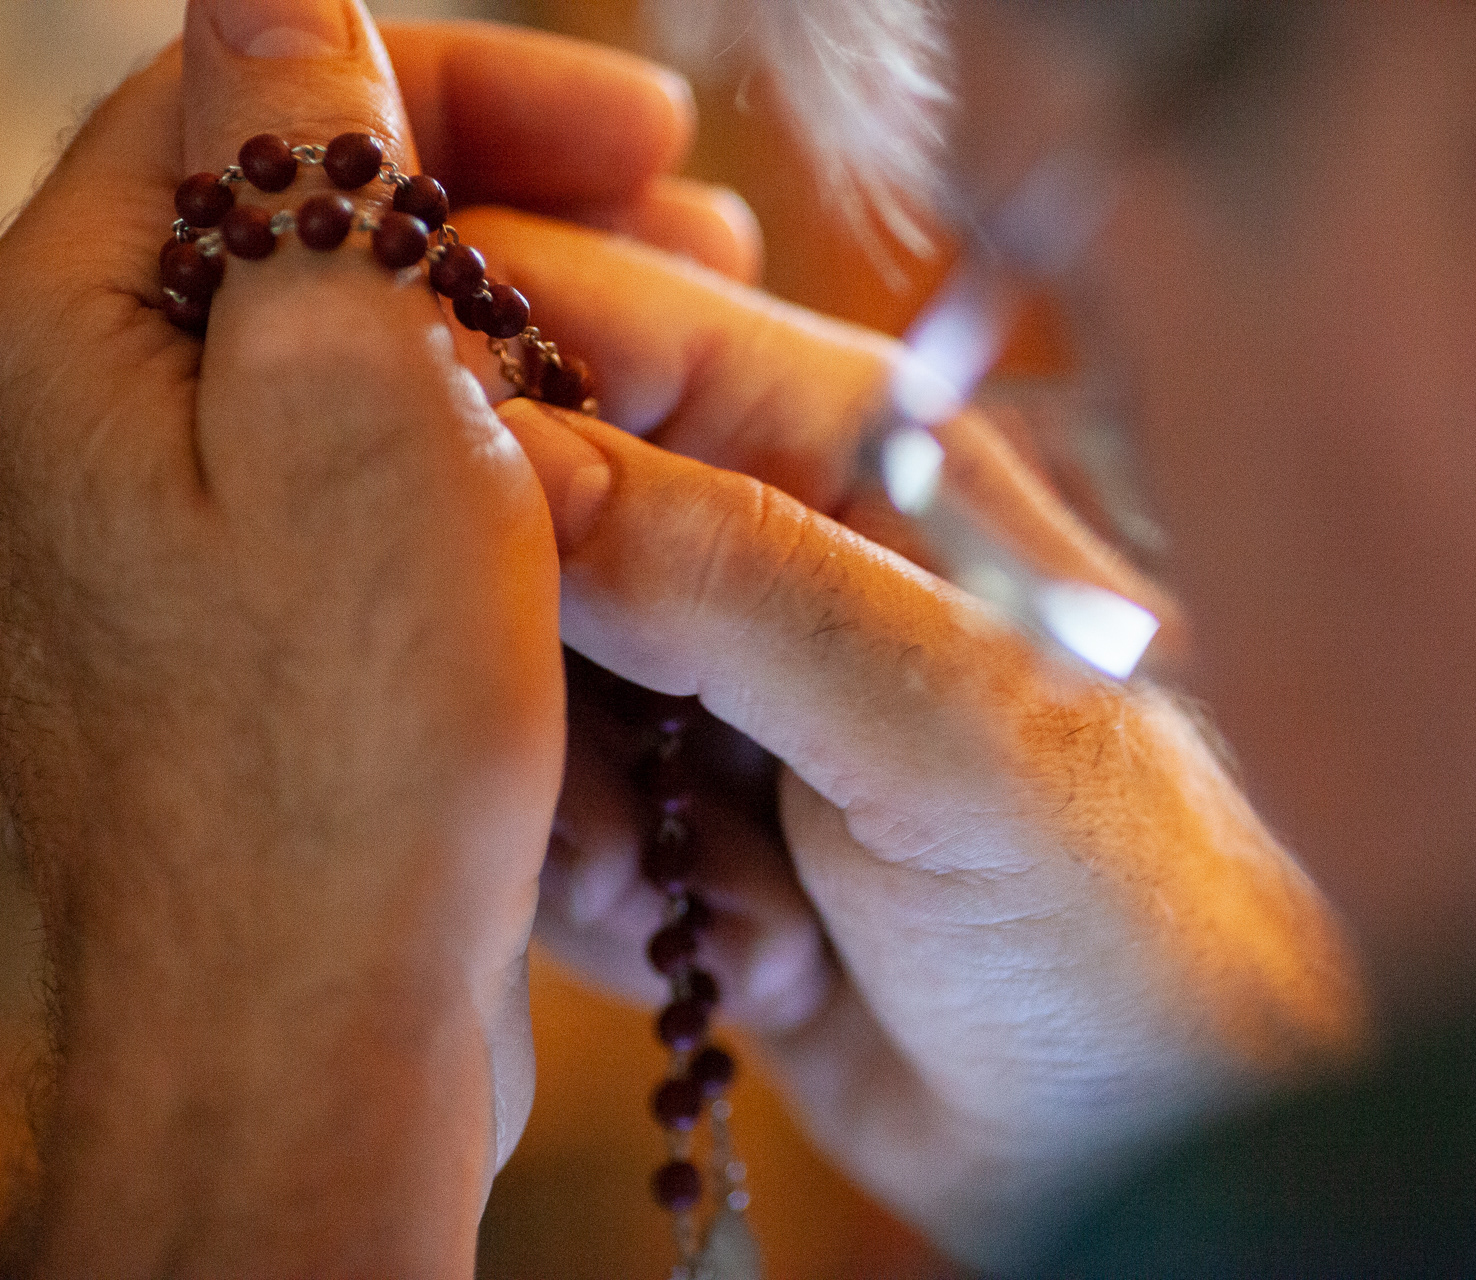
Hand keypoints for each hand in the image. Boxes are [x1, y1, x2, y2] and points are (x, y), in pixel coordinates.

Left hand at [0, 4, 749, 1273]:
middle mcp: (97, 426)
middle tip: (693, 215)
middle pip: (307, 220)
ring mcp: (176, 539)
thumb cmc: (333, 764)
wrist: (296, 1053)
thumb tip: (279, 1)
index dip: (464, 86)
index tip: (646, 130)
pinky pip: (379, 480)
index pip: (252, 100)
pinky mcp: (256, 636)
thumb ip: (310, 189)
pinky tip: (611, 474)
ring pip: (360, 354)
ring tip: (688, 331)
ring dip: (525, 318)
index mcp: (76, 336)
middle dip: (513, 195)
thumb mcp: (355, 423)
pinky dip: (499, 445)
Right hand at [462, 212, 1369, 1267]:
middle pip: (519, 506)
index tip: (426, 523)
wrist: (1139, 1129)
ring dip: (577, 819)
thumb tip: (510, 457)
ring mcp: (719, 677)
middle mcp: (773, 535)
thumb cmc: (1118, 908)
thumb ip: (737, 582)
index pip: (603, 316)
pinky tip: (752, 957)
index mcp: (855, 445)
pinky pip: (540, 813)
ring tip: (716, 910)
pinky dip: (607, 902)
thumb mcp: (949, 730)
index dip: (478, 378)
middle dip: (530, 671)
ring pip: (514, 677)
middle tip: (617, 817)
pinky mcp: (680, 809)